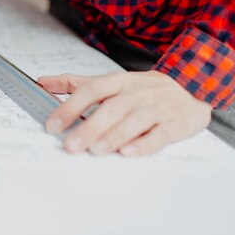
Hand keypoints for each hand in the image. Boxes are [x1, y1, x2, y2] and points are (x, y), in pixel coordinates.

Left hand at [37, 71, 212, 155]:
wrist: (192, 86)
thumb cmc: (142, 89)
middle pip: (112, 108)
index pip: (91, 90)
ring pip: (135, 120)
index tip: (52, 124)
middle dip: (90, 127)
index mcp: (118, 81)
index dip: (70, 106)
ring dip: (115, 135)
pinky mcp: (177, 123)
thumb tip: (42, 82)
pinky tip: (128, 153)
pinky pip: (161, 134)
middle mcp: (137, 92)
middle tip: (71, 145)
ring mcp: (158, 107)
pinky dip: (145, 144)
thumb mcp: (110, 81)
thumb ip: (76, 83)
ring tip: (96, 150)